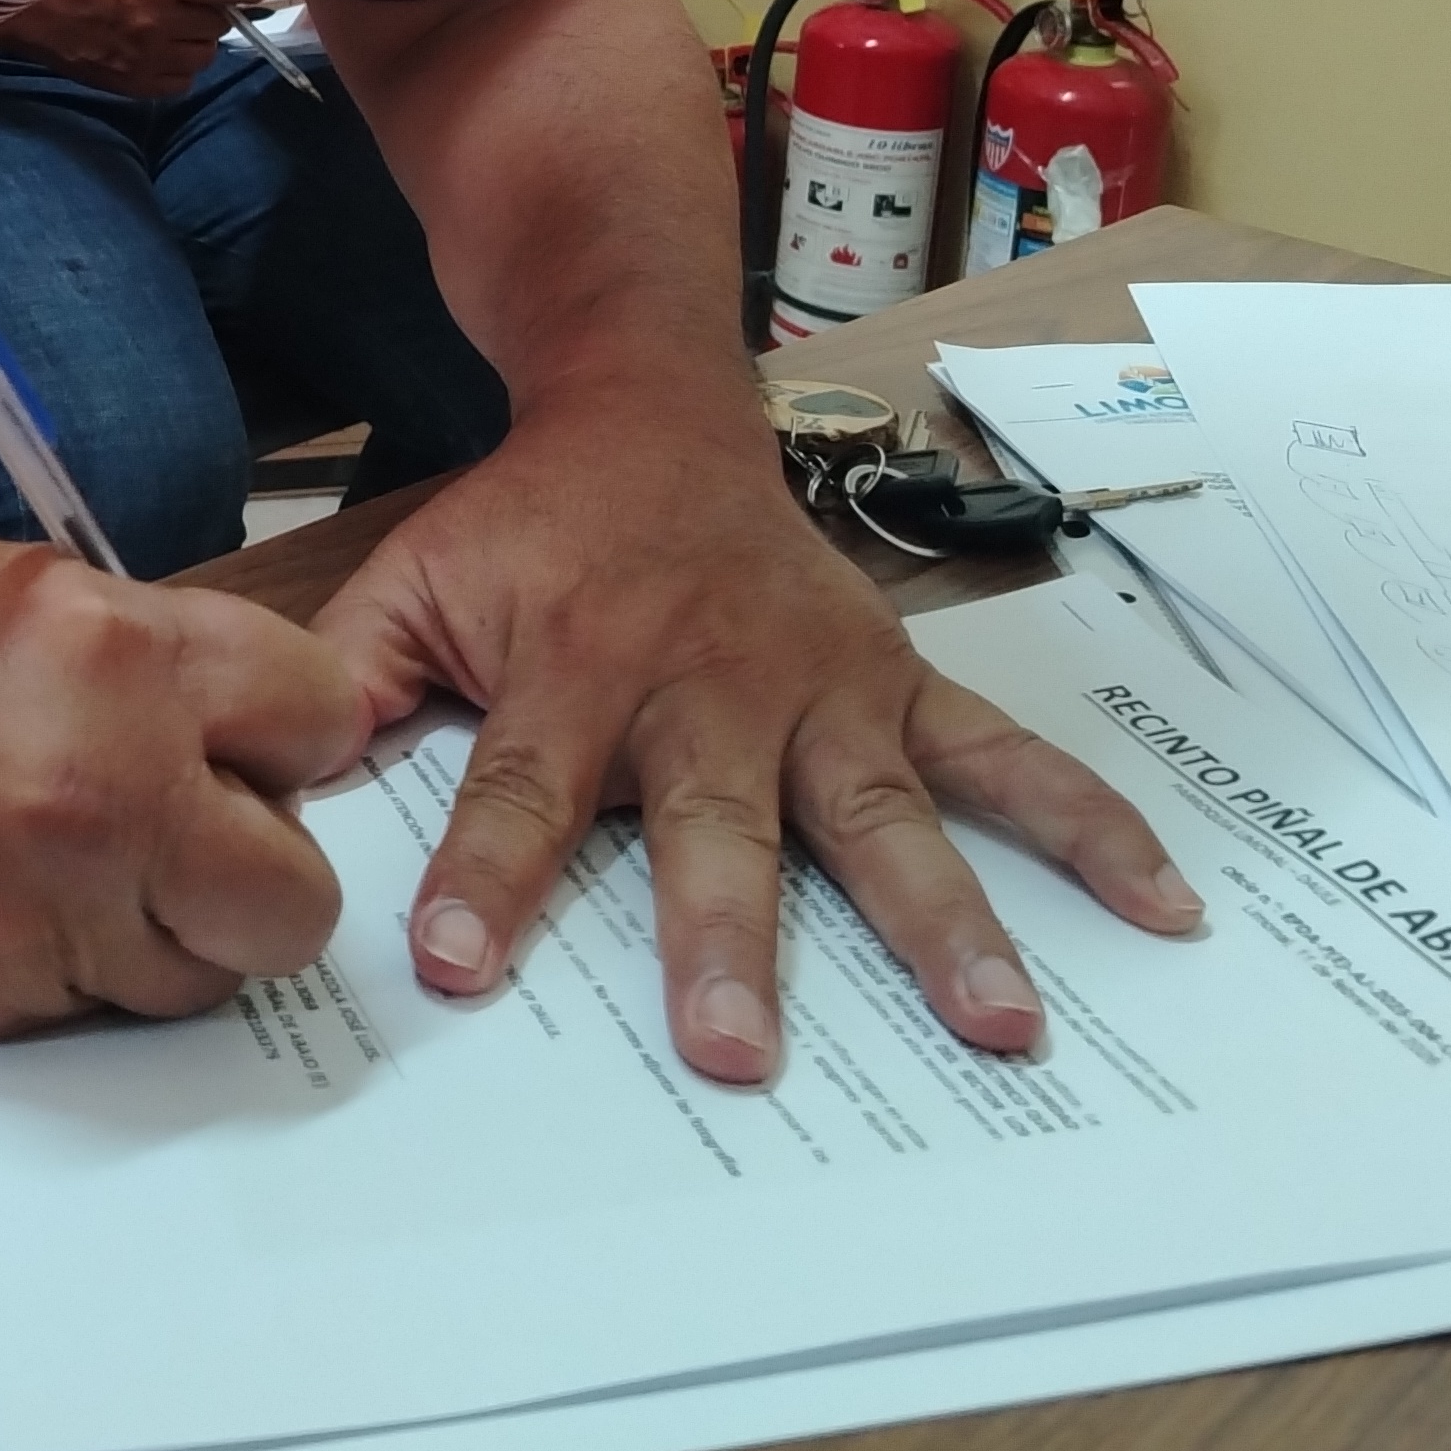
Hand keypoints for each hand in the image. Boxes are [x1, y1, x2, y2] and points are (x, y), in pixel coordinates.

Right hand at [0, 0, 267, 98]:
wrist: (19, 6)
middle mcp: (159, 25)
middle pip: (218, 24)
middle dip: (211, 10)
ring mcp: (146, 60)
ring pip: (204, 57)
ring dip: (197, 40)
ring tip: (173, 26)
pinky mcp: (130, 85)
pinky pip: (179, 83)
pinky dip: (178, 68)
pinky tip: (160, 52)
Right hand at [0, 536, 362, 1041]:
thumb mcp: (21, 595)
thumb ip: (151, 664)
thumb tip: (246, 744)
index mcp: (123, 659)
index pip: (321, 722)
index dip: (292, 744)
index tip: (255, 755)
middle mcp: (107, 791)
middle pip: (297, 899)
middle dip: (261, 878)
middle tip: (196, 850)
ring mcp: (50, 912)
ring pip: (201, 977)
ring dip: (163, 939)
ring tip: (76, 876)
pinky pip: (91, 1012)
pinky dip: (65, 974)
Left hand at [311, 404, 1201, 1081]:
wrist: (646, 399)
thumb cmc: (524, 526)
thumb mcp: (411, 579)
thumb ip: (352, 683)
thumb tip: (286, 788)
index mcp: (574, 663)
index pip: (519, 790)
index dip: (486, 878)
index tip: (461, 970)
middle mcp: (708, 682)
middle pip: (714, 824)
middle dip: (723, 936)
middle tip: (737, 1051)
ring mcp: (820, 686)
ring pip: (883, 813)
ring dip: (943, 920)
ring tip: (998, 1027)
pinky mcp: (899, 680)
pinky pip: (1008, 754)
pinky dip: (1090, 825)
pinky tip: (1163, 906)